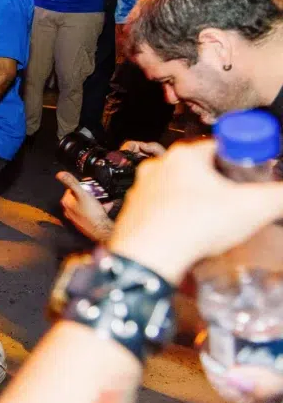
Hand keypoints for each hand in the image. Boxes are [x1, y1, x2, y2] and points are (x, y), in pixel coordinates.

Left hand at [56, 172, 115, 242]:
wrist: (102, 230)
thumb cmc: (92, 214)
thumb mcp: (82, 194)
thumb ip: (71, 183)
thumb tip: (60, 174)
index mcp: (66, 203)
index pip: (70, 189)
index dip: (80, 185)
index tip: (87, 184)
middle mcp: (69, 211)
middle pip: (79, 197)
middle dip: (89, 193)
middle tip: (96, 191)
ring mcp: (77, 217)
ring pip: (86, 204)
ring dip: (95, 200)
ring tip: (102, 198)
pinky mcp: (86, 222)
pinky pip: (92, 212)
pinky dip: (99, 208)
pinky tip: (106, 206)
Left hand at [109, 140, 282, 284]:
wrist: (150, 256)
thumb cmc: (193, 225)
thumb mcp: (253, 207)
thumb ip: (280, 196)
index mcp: (184, 155)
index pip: (221, 147)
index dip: (241, 161)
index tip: (250, 176)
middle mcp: (158, 167)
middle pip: (198, 169)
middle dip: (219, 184)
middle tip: (235, 201)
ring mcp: (142, 189)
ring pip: (177, 190)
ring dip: (195, 202)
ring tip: (213, 220)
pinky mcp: (133, 212)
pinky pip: (161, 210)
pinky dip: (177, 218)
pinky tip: (190, 232)